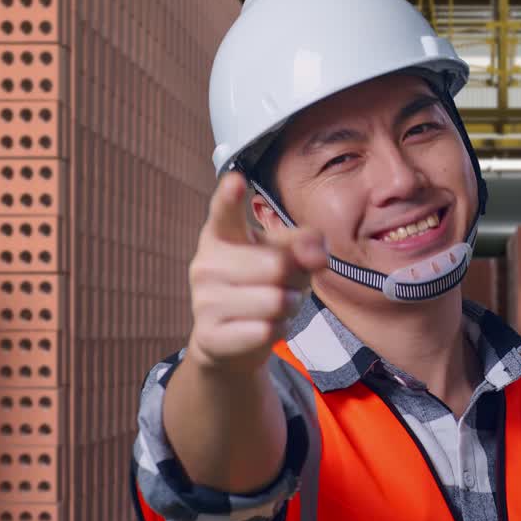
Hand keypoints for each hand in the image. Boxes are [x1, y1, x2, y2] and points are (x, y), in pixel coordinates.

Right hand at [185, 171, 326, 372]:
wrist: (230, 339)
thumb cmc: (262, 283)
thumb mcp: (287, 255)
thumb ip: (305, 244)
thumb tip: (317, 254)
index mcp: (222, 233)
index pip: (225, 212)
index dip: (230, 197)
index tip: (235, 180)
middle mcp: (206, 262)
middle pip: (276, 265)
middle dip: (292, 279)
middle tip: (279, 284)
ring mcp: (203, 300)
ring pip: (275, 301)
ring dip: (287, 307)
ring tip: (272, 307)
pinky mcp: (210, 336)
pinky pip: (267, 331)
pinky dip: (277, 331)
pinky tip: (261, 328)